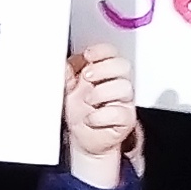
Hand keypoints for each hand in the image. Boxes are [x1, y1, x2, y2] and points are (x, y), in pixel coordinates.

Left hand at [62, 44, 134, 182]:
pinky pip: (120, 113)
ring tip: (87, 101)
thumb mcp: (67, 89)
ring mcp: (123, 101)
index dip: (102, 51)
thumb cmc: (79, 110)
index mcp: (104, 72)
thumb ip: (66, 75)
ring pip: (124, 87)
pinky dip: (101, 116)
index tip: (88, 55)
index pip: (111, 53)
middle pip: (123, 66)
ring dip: (101, 93)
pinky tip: (90, 118)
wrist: (84, 138)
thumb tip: (64, 64)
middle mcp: (117, 84)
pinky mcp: (125, 120)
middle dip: (103, 68)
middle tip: (86, 77)